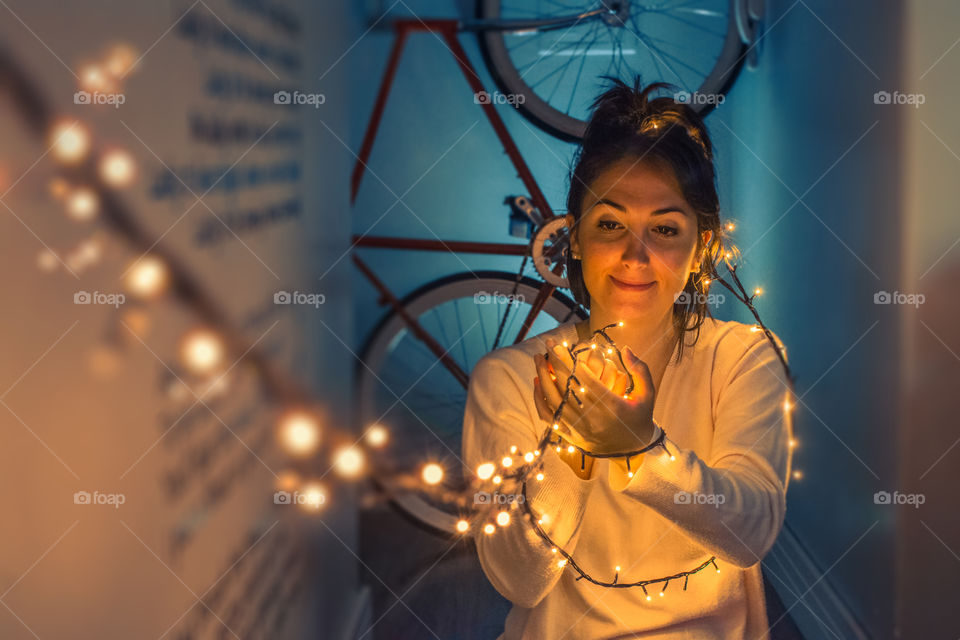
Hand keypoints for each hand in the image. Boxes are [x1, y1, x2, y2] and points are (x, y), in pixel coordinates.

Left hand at [533, 337, 655, 455]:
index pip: (583, 379)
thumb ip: (640, 369)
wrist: (633, 452)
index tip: (558, 345)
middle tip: (547, 343)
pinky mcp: (570, 436)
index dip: (568, 361)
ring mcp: (578, 429)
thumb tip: (625, 348)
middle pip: (566, 386)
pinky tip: (537, 382)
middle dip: (554, 363)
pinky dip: (539, 399)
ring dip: (543, 377)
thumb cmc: (640, 417)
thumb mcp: (647, 394)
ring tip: (538, 359)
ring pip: (553, 400)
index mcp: (611, 406)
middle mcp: (592, 418)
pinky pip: (549, 417)